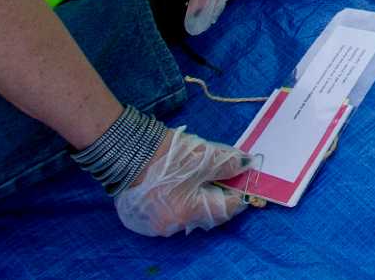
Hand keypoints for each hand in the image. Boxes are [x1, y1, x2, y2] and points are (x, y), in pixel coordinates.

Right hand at [114, 127, 249, 237]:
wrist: (128, 148)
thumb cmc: (169, 154)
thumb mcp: (204, 156)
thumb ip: (228, 164)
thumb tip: (246, 166)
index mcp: (187, 212)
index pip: (224, 209)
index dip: (237, 195)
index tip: (243, 184)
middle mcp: (170, 225)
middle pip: (205, 215)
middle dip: (216, 198)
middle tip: (220, 180)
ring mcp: (152, 225)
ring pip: (185, 216)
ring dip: (195, 201)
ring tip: (196, 181)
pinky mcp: (140, 219)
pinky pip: (166, 214)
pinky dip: (175, 204)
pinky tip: (176, 188)